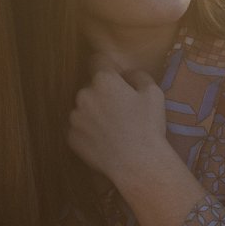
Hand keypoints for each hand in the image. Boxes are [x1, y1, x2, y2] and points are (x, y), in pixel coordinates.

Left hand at [67, 53, 171, 180]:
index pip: (97, 61)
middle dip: (103, 95)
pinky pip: (79, 129)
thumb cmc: (148, 127)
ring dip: (94, 114)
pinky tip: (105, 141)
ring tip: (113, 130)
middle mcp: (84, 95)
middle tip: (120, 112)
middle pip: (91, 88)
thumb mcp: (153, 93)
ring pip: (83, 109)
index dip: (107, 67)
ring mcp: (75, 117)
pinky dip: (88, 133)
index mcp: (104, 80)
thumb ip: (138, 76)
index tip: (114, 76)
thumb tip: (127, 74)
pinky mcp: (71, 137)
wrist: (136, 164)